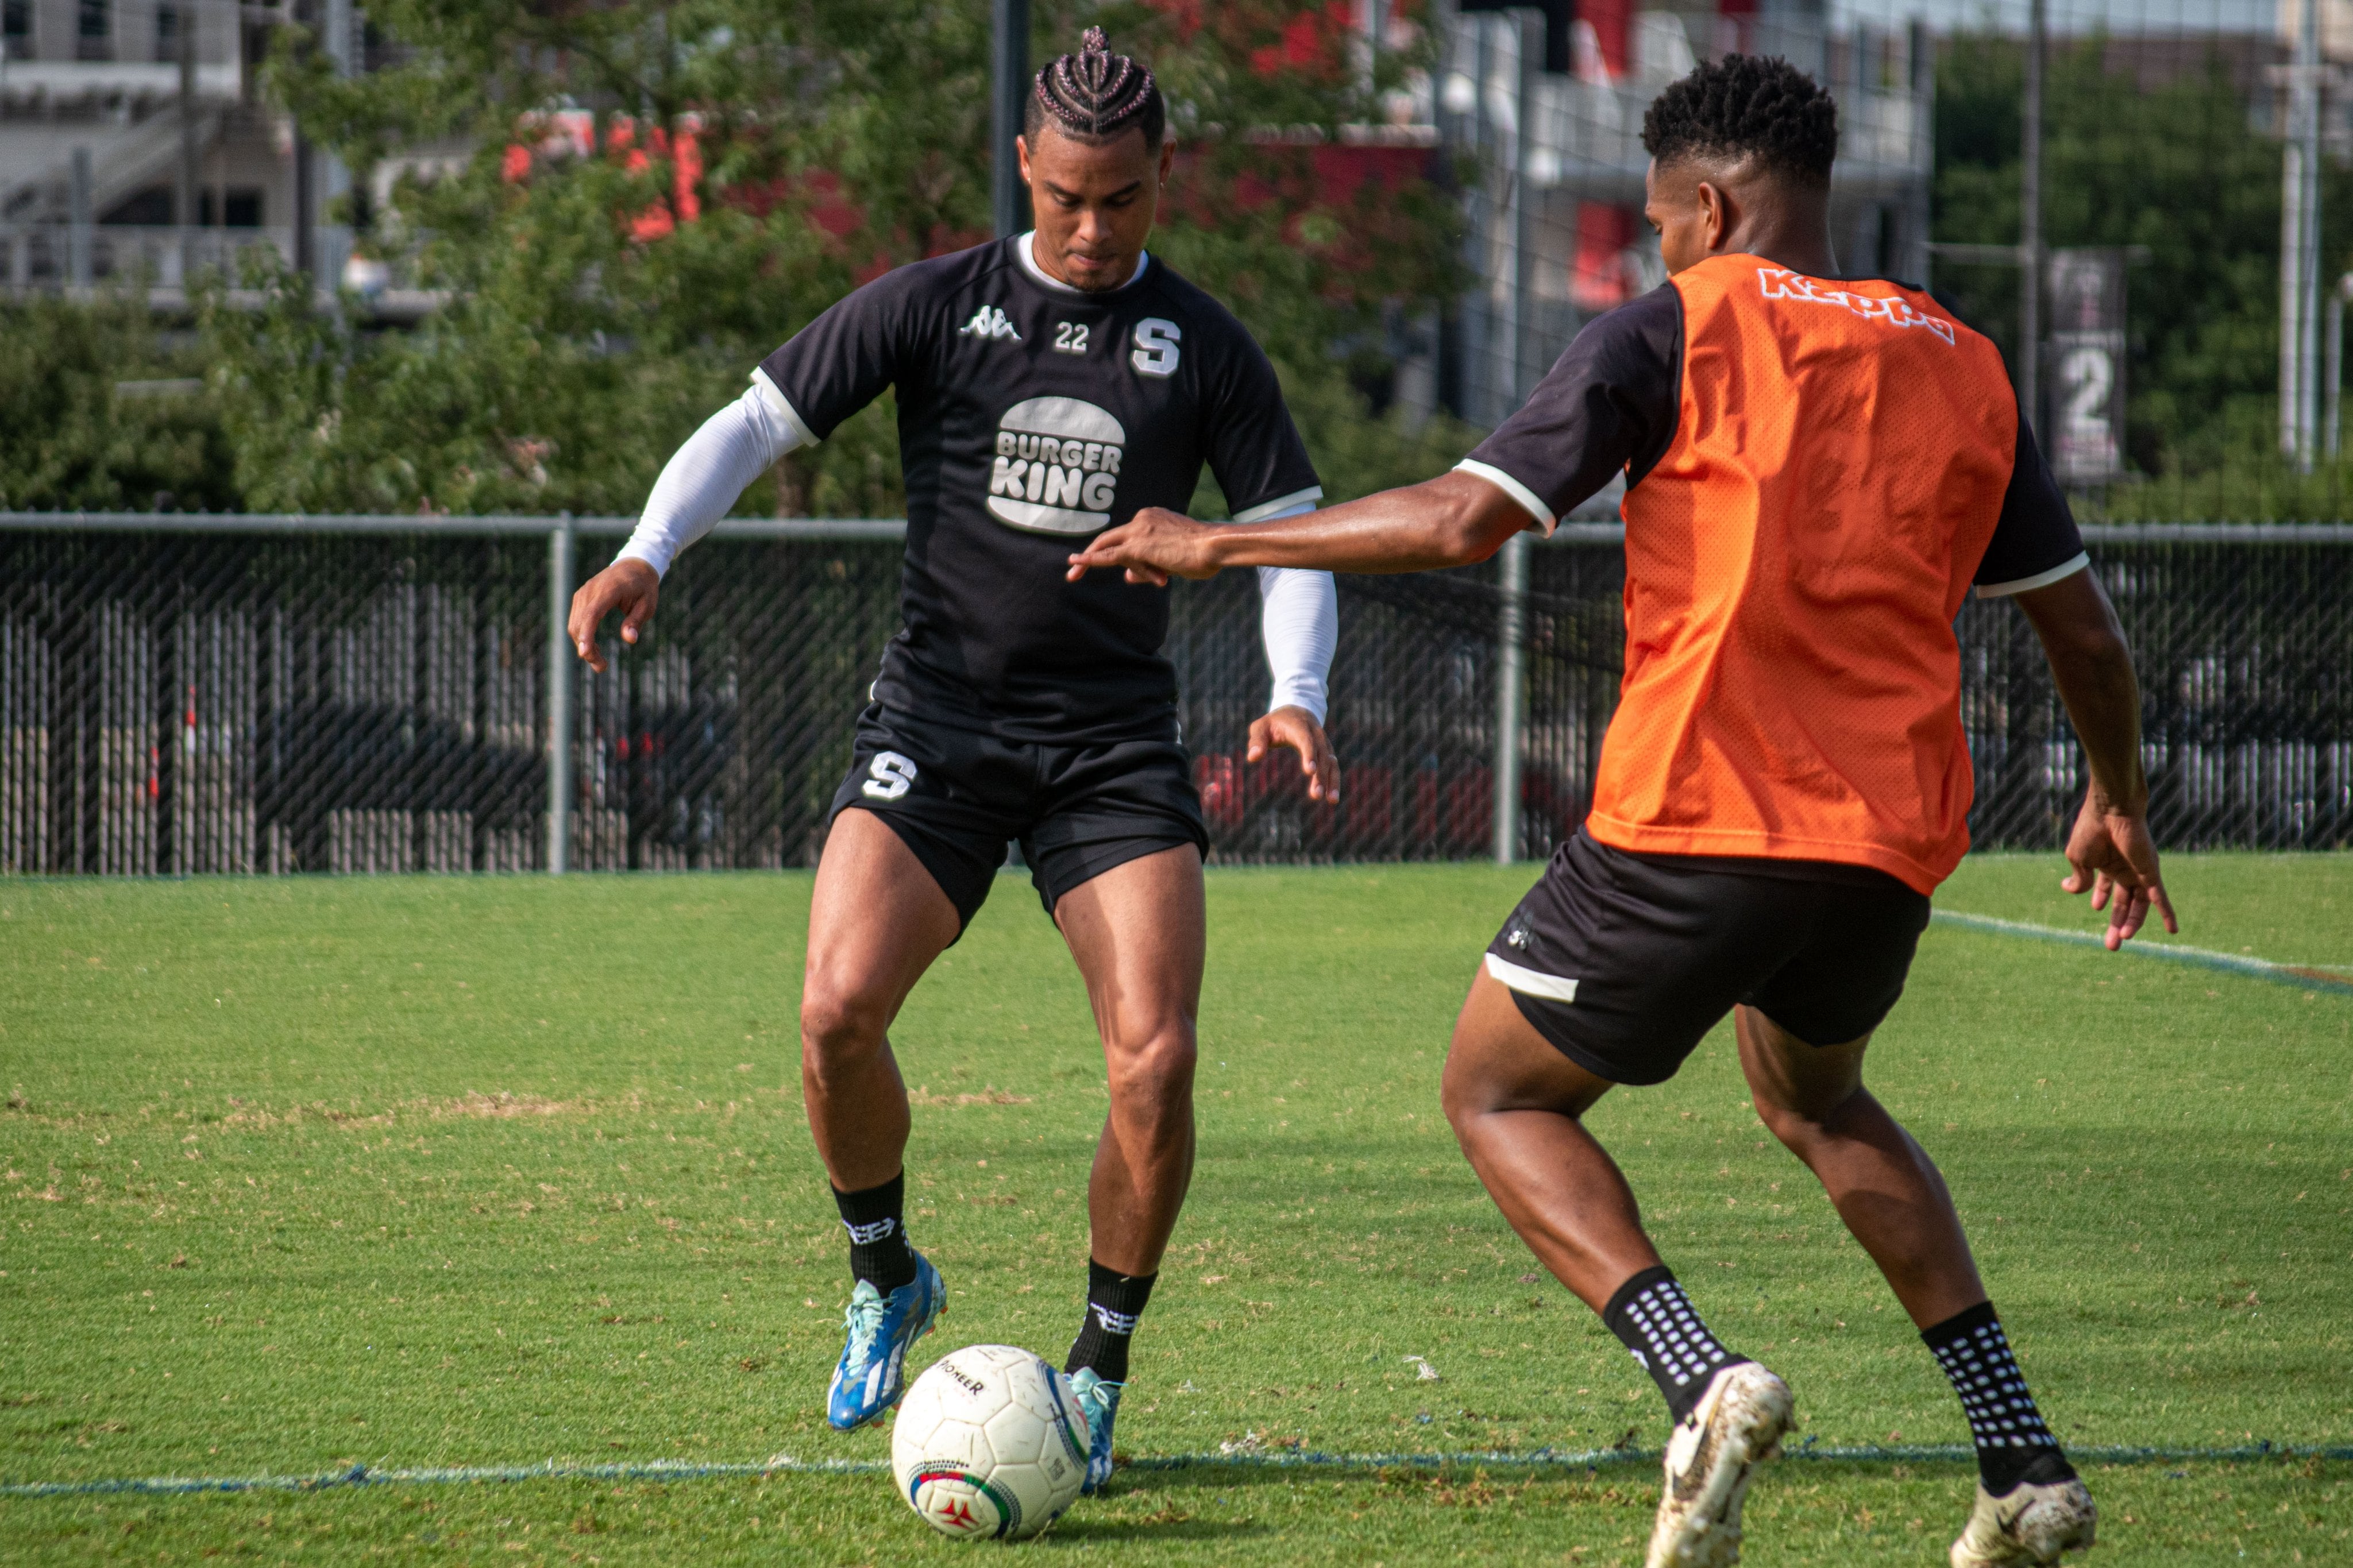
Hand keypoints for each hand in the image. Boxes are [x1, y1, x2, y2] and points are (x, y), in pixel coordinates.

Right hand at [567, 558, 659, 672]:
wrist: (633, 566)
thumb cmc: (643, 587)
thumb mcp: (648, 604)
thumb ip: (636, 621)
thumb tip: (630, 640)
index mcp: (609, 590)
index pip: (592, 614)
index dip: (587, 634)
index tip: (584, 653)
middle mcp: (591, 590)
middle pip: (580, 623)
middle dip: (587, 648)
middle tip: (601, 667)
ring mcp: (583, 593)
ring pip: (574, 624)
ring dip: (583, 645)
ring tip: (600, 663)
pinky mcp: (580, 598)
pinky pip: (576, 620)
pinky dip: (582, 636)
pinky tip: (593, 649)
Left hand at [1065, 507, 1221, 584]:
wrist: (1214, 547)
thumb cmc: (1202, 554)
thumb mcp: (1171, 561)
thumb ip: (1147, 567)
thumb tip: (1125, 577)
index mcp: (1153, 517)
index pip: (1128, 535)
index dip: (1115, 550)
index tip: (1104, 561)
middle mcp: (1142, 519)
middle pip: (1110, 536)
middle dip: (1091, 551)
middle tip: (1072, 564)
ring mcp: (1139, 531)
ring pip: (1109, 548)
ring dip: (1087, 560)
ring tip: (1071, 574)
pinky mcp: (1138, 546)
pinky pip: (1108, 556)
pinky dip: (1089, 560)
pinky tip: (1075, 564)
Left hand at [1250, 705, 1339, 803]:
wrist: (1296, 711)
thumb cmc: (1274, 723)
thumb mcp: (1261, 727)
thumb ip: (1257, 741)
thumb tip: (1253, 758)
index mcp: (1300, 727)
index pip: (1307, 740)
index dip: (1309, 754)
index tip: (1309, 771)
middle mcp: (1316, 735)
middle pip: (1322, 755)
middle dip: (1320, 775)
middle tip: (1316, 794)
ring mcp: (1324, 744)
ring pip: (1331, 762)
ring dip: (1332, 781)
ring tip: (1331, 801)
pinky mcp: (1327, 752)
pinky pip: (1333, 767)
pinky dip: (1334, 781)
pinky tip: (1332, 798)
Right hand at [2060, 786, 2177, 949]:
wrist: (2111, 810)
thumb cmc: (2092, 829)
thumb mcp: (2078, 858)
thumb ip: (2079, 878)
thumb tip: (2071, 890)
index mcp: (2107, 865)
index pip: (2107, 888)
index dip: (2103, 900)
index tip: (2096, 909)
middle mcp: (2126, 870)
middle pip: (2123, 903)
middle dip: (2117, 924)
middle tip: (2111, 945)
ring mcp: (2140, 873)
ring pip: (2140, 905)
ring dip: (2133, 923)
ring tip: (2123, 938)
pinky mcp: (2151, 873)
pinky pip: (2161, 898)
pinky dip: (2167, 913)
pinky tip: (2173, 930)